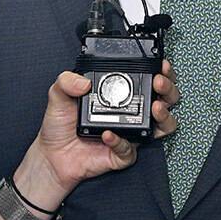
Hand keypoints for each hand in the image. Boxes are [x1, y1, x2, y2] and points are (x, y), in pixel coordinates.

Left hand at [13, 60, 179, 211]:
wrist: (52, 155)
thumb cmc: (60, 125)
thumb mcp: (58, 94)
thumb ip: (66, 81)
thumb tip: (82, 80)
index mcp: (120, 93)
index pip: (147, 77)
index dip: (160, 70)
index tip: (161, 64)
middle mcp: (130, 111)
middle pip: (164, 98)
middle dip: (168, 88)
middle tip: (159, 82)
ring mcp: (130, 132)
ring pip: (162, 125)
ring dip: (164, 115)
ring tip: (155, 107)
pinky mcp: (123, 153)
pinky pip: (130, 149)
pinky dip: (121, 141)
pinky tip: (109, 134)